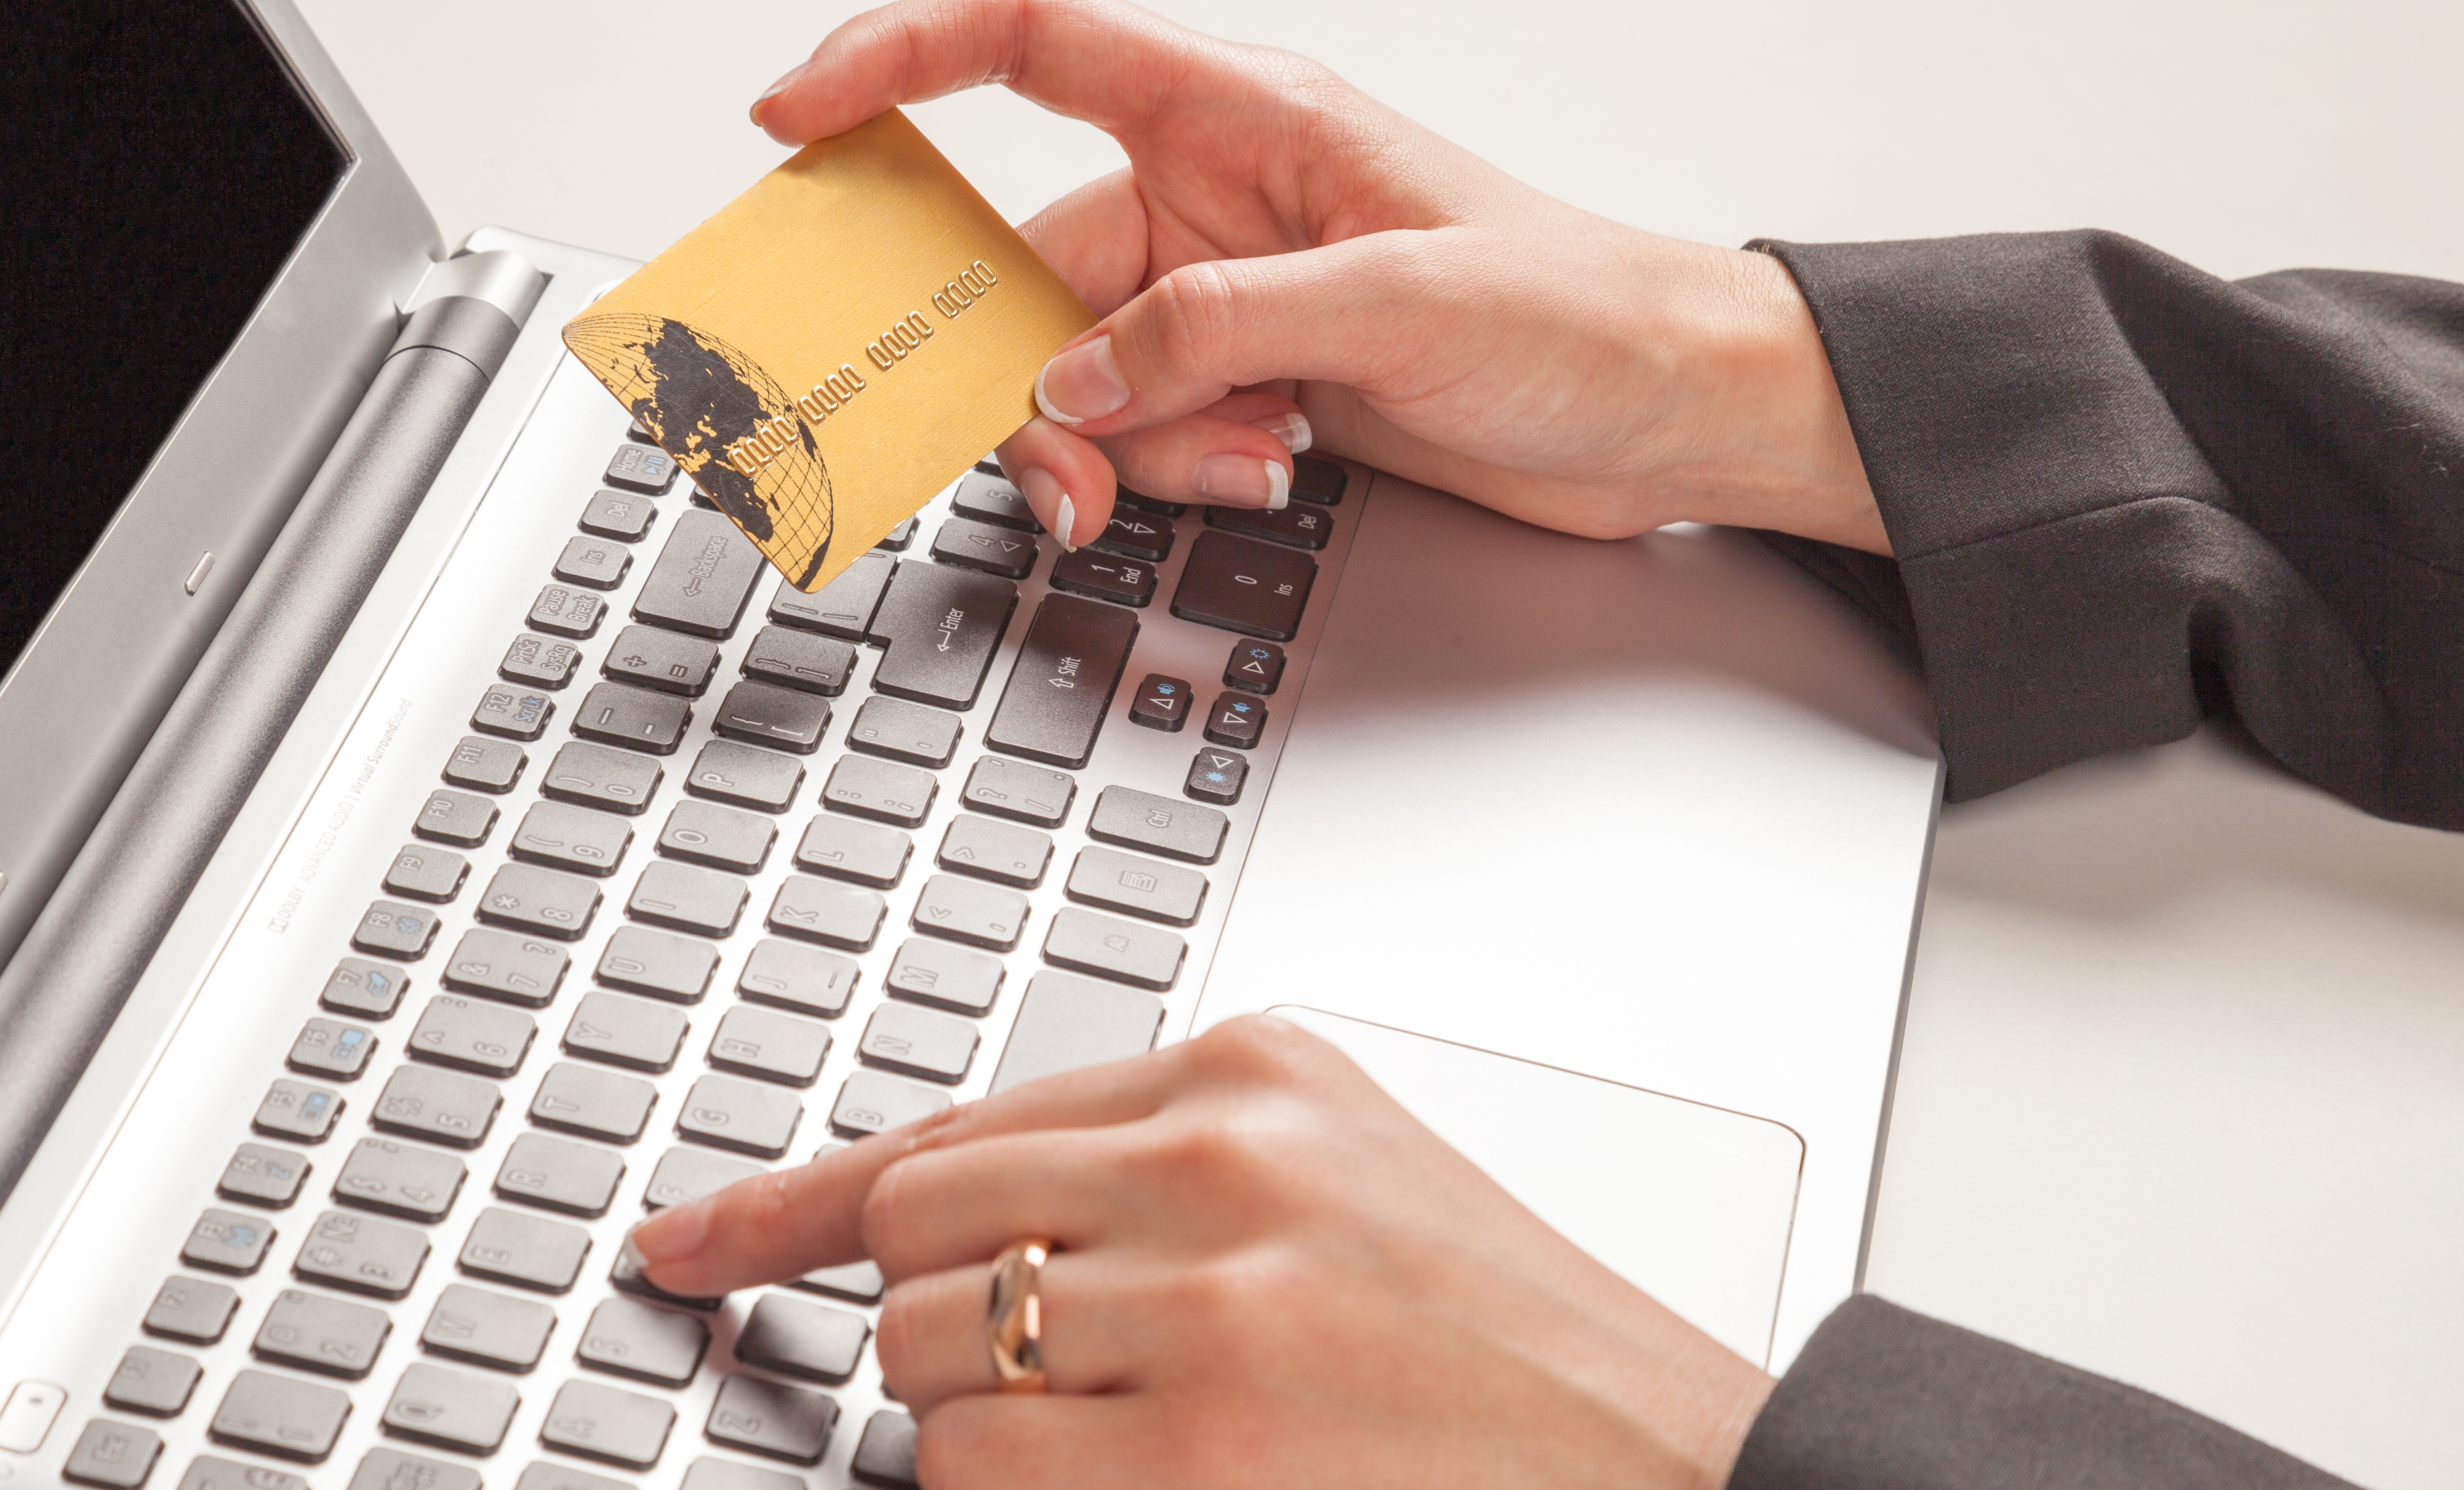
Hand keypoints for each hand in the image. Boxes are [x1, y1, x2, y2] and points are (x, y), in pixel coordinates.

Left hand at [628, 1017, 1773, 1489]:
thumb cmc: (1525, 1372)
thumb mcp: (1340, 1207)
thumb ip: (1157, 1194)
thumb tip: (961, 1248)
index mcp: (1253, 1073)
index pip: (955, 1120)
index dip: (799, 1201)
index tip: (701, 1243)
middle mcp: (1219, 1149)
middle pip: (915, 1232)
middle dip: (957, 1348)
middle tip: (1074, 1423)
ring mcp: (1209, 1284)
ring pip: (923, 1357)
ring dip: (1004, 1451)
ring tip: (1153, 1487)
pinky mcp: (1205, 1433)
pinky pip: (972, 1475)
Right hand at [751, 0, 1884, 555]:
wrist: (1664, 412)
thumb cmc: (1576, 308)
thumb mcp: (1395, 302)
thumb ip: (1216, 331)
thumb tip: (1074, 384)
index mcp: (1236, 115)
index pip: (1025, 44)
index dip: (896, 59)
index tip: (800, 118)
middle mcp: (1207, 199)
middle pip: (1023, 268)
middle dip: (1020, 373)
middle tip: (1057, 459)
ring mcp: (1218, 301)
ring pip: (1074, 377)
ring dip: (1119, 443)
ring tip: (1236, 460)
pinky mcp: (1242, 387)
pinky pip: (1138, 433)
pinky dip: (1172, 471)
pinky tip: (1262, 467)